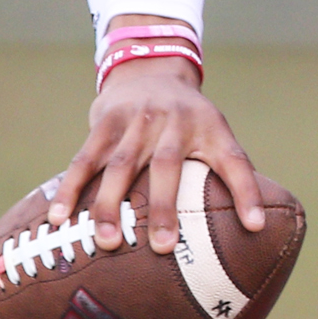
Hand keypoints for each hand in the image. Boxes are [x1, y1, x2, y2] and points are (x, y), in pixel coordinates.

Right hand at [49, 27, 264, 254]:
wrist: (149, 70)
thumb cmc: (190, 120)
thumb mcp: (217, 135)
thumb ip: (234, 173)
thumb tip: (258, 226)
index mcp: (209, 129)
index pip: (234, 160)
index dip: (247, 192)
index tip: (256, 226)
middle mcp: (173, 123)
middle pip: (168, 166)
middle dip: (164, 207)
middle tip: (163, 248)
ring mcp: (135, 121)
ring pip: (120, 165)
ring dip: (112, 204)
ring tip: (108, 241)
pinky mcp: (104, 123)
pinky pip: (85, 159)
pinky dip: (71, 188)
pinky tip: (58, 218)